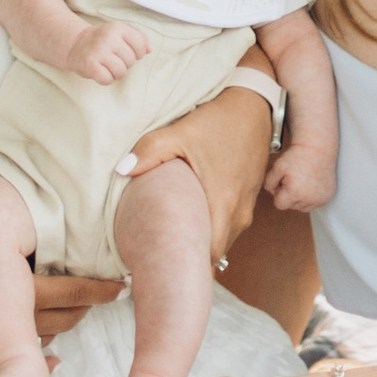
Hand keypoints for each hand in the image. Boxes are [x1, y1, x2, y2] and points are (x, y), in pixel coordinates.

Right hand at [0, 259, 126, 373]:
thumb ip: (12, 259)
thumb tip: (50, 255)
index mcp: (17, 293)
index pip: (72, 292)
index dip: (101, 290)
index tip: (123, 286)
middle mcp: (16, 324)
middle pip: (69, 318)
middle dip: (85, 306)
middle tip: (102, 293)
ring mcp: (4, 349)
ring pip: (52, 337)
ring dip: (62, 324)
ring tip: (71, 308)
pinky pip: (29, 361)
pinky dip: (41, 352)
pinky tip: (46, 348)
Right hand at [65, 19, 150, 85]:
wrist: (75, 44)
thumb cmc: (102, 42)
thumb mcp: (119, 33)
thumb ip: (138, 39)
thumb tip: (149, 50)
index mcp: (118, 27)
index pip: (140, 45)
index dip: (136, 53)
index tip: (125, 52)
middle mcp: (109, 37)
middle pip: (130, 61)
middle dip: (124, 64)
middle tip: (112, 59)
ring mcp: (98, 50)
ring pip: (121, 72)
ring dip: (115, 74)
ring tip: (107, 66)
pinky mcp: (90, 64)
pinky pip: (107, 79)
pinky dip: (105, 79)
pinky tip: (99, 72)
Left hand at [118, 82, 273, 263]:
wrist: (254, 108)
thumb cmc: (218, 122)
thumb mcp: (181, 132)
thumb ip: (150, 152)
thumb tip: (122, 170)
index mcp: (222, 204)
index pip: (206, 255)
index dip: (186, 265)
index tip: (162, 268)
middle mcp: (238, 214)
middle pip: (213, 253)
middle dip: (190, 258)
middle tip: (160, 259)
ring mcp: (245, 209)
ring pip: (222, 240)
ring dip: (201, 242)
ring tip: (172, 241)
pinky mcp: (247, 201)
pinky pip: (228, 227)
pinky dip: (211, 229)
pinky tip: (191, 220)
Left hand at [265, 143, 335, 212]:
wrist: (317, 148)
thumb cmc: (298, 156)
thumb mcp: (277, 167)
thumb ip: (269, 183)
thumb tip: (272, 193)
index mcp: (294, 193)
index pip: (279, 204)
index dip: (279, 192)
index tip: (284, 181)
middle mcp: (309, 199)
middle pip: (292, 206)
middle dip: (290, 195)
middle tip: (295, 178)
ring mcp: (320, 199)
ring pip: (303, 207)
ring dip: (301, 197)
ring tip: (303, 180)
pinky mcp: (327, 197)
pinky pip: (315, 204)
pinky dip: (311, 196)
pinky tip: (311, 183)